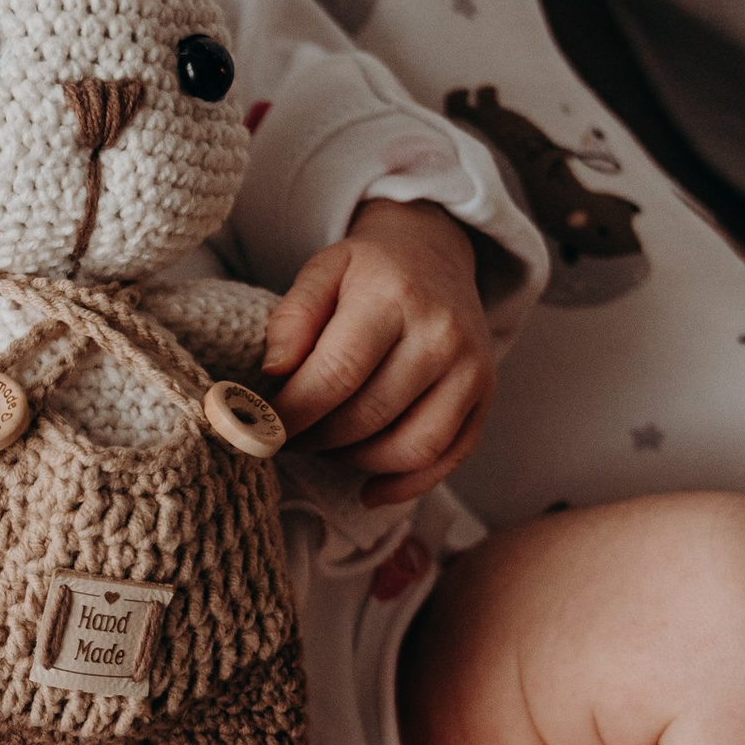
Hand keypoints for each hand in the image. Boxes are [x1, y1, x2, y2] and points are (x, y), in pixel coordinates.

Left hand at [263, 197, 493, 497]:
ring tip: (326, 447)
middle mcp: (441, 335)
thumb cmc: (369, 270)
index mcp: (393, 297)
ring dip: (356, 463)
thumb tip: (274, 371)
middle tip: (288, 437)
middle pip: (370, 416)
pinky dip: (405, 485)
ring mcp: (470, 369)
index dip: (294, 413)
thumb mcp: (323, 270)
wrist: (435, 255)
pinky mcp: (484, 397)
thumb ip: (293, 318)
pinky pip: (447, 459)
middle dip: (317, 439)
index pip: (337, 374)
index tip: (261, 427)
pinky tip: (369, 489)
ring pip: (410, 448)